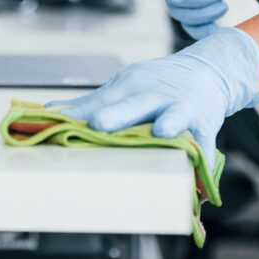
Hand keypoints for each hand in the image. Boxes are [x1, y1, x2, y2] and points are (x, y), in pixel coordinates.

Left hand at [47, 28, 258, 166]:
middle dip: (118, 113)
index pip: (105, 99)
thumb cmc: (157, 84)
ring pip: (176, 117)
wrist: (208, 71)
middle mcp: (157, 96)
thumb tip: (51, 111)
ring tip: (162, 132)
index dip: (86, 111)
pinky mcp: (205, 128)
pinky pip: (204, 148)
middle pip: (136, 103)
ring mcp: (184, 110)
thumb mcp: (126, 86)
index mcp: (134, 85)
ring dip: (170, 124)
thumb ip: (93, 102)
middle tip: (99, 123)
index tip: (63, 119)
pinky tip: (198, 187)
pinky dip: (202, 165)